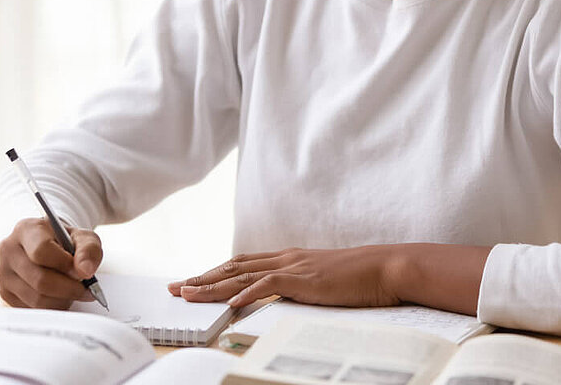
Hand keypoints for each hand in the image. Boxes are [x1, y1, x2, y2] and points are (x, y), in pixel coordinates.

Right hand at [0, 217, 103, 308]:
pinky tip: (60, 297)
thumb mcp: (83, 237)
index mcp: (25, 229)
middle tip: (86, 290)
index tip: (83, 272)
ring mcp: (3, 274)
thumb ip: (89, 250)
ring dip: (62, 300)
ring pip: (36, 299)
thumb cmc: (65, 242)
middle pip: (40, 280)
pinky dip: (52, 307)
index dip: (65, 265)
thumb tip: (86, 271)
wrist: (48, 247)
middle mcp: (8, 250)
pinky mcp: (5, 293)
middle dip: (69, 289)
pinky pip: (32, 309)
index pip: (42, 251)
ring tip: (73, 292)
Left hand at [167, 246, 403, 308]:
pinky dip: (246, 293)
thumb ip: (300, 285)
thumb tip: (281, 297)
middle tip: (175, 287)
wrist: (386, 267)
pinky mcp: (304, 278)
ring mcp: (293, 266)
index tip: (192, 281)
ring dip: (212, 285)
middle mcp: (285, 258)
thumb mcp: (321, 280)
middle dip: (201, 277)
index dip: (214, 272)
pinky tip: (230, 302)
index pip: (241, 263)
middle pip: (232, 266)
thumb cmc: (359, 278)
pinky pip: (268, 284)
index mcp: (288, 258)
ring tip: (188, 294)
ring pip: (242, 274)